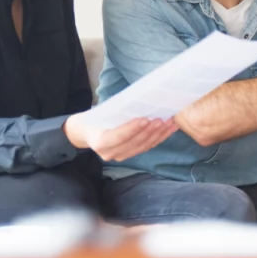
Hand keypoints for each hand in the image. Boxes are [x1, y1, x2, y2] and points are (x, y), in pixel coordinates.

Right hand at [63, 114, 179, 161]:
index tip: (145, 119)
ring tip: (169, 122)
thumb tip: (139, 101)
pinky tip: (170, 129)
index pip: (118, 137)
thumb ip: (116, 113)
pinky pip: (147, 147)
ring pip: (143, 146)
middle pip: (134, 143)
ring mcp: (120, 156)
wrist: (86, 132)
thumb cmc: (94, 118)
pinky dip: (160, 138)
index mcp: (100, 142)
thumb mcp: (100, 114)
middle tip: (161, 119)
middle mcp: (109, 153)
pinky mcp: (129, 155)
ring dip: (158, 134)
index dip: (132, 129)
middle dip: (150, 131)